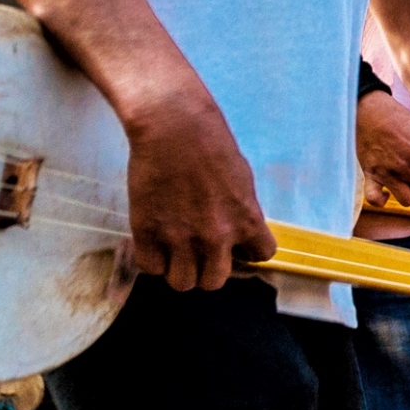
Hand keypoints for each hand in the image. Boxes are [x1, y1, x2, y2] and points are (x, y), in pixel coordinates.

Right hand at [124, 89, 271, 291]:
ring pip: (182, 283)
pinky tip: (154, 243)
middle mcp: (216, 237)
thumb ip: (242, 212)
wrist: (174, 126)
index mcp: (247, 221)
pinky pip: (150, 267)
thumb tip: (238, 233)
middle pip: (214, 282)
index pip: (261, 256)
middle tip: (198, 253)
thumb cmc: (211, 143)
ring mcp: (180, 237)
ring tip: (174, 252)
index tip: (236, 243)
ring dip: (179, 270)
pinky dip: (153, 260)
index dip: (247, 252)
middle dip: (207, 270)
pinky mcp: (147, 231)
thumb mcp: (243, 179)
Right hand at [354, 89, 409, 204]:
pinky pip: (375, 199)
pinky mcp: (370, 175)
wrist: (369, 111)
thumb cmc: (396, 119)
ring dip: (409, 193)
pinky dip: (380, 200)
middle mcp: (407, 166)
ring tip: (405, 183)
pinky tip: (385, 193)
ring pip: (408, 200)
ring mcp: (388, 172)